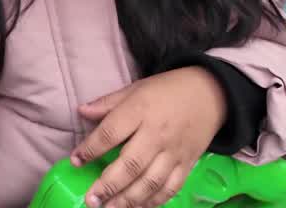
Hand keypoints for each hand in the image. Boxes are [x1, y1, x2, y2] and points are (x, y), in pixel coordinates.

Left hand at [71, 67, 227, 207]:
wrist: (209, 93)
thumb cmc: (166, 90)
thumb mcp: (134, 89)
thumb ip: (107, 103)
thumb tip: (80, 112)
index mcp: (140, 110)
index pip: (110, 132)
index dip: (90, 148)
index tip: (75, 160)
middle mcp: (157, 134)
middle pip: (131, 164)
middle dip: (108, 185)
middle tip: (91, 200)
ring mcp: (174, 152)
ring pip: (150, 182)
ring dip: (128, 199)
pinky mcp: (188, 164)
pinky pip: (170, 188)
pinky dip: (154, 201)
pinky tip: (138, 207)